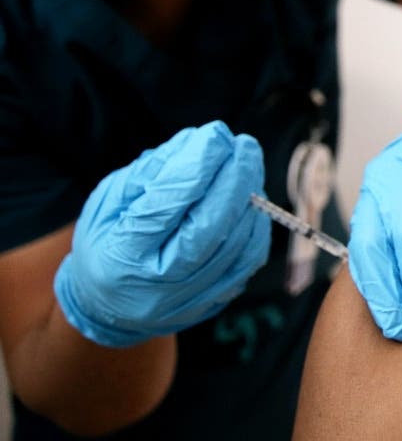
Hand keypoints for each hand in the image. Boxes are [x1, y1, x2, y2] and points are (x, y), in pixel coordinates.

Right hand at [53, 121, 271, 347]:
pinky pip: (250, 259)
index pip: (165, 206)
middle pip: (208, 228)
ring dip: (249, 197)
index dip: (196, 167)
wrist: (111, 306)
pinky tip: (251, 199)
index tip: (216, 135)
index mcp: (121, 256)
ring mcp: (191, 297)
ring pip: (236, 244)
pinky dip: (256, 224)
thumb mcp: (108, 202)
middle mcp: (158, 284)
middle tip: (244, 145)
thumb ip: (150, 173)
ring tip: (247, 165)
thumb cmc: (107, 242)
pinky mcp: (217, 300)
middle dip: (233, 179)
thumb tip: (198, 142)